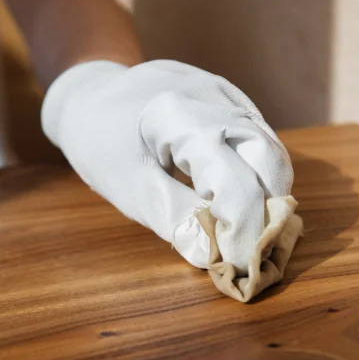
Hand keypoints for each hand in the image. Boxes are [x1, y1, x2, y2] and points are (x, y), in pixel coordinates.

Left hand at [42, 60, 294, 275]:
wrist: (89, 98)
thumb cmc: (100, 144)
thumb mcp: (128, 188)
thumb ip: (175, 218)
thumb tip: (218, 253)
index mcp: (178, 115)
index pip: (234, 181)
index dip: (244, 230)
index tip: (241, 267)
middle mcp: (212, 95)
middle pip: (267, 158)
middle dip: (268, 210)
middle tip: (251, 249)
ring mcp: (224, 92)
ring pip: (269, 147)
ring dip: (266, 193)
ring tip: (246, 230)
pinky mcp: (230, 97)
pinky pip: (258, 137)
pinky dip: (256, 173)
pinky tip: (238, 202)